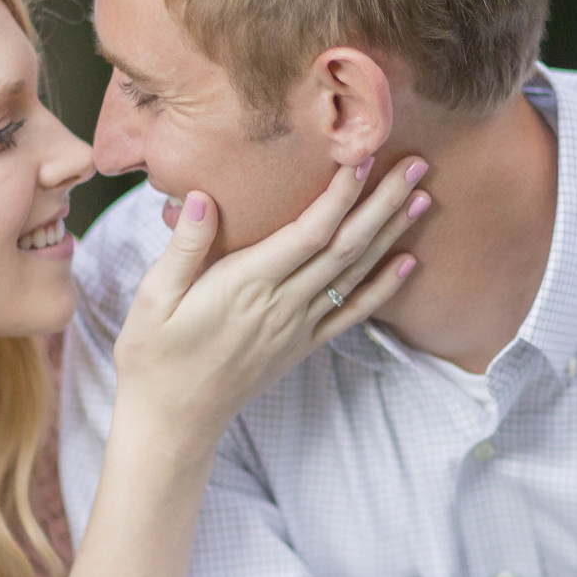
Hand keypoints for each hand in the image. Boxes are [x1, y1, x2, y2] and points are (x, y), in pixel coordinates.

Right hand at [113, 158, 429, 440]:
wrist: (173, 421)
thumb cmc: (154, 354)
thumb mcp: (153, 296)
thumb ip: (184, 246)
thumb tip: (202, 195)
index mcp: (245, 285)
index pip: (307, 232)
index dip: (339, 195)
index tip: (362, 155)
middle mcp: (281, 304)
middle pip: (345, 247)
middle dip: (383, 202)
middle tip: (416, 164)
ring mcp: (297, 327)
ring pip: (356, 274)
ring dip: (392, 234)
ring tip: (423, 198)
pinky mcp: (302, 345)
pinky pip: (352, 314)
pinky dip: (384, 288)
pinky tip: (408, 263)